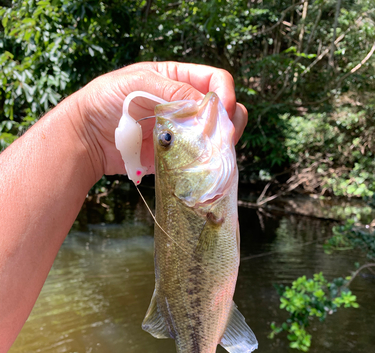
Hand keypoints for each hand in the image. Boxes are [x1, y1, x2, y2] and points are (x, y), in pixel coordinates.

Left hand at [71, 61, 247, 177]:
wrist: (87, 137)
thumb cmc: (106, 101)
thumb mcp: (138, 83)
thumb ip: (172, 91)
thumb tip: (205, 106)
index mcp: (178, 80)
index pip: (216, 81)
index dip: (225, 94)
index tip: (221, 112)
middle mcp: (185, 106)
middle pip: (225, 110)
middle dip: (229, 122)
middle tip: (222, 138)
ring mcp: (182, 133)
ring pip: (217, 136)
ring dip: (221, 144)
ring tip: (213, 152)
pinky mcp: (176, 156)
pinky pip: (200, 159)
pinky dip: (207, 162)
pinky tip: (202, 165)